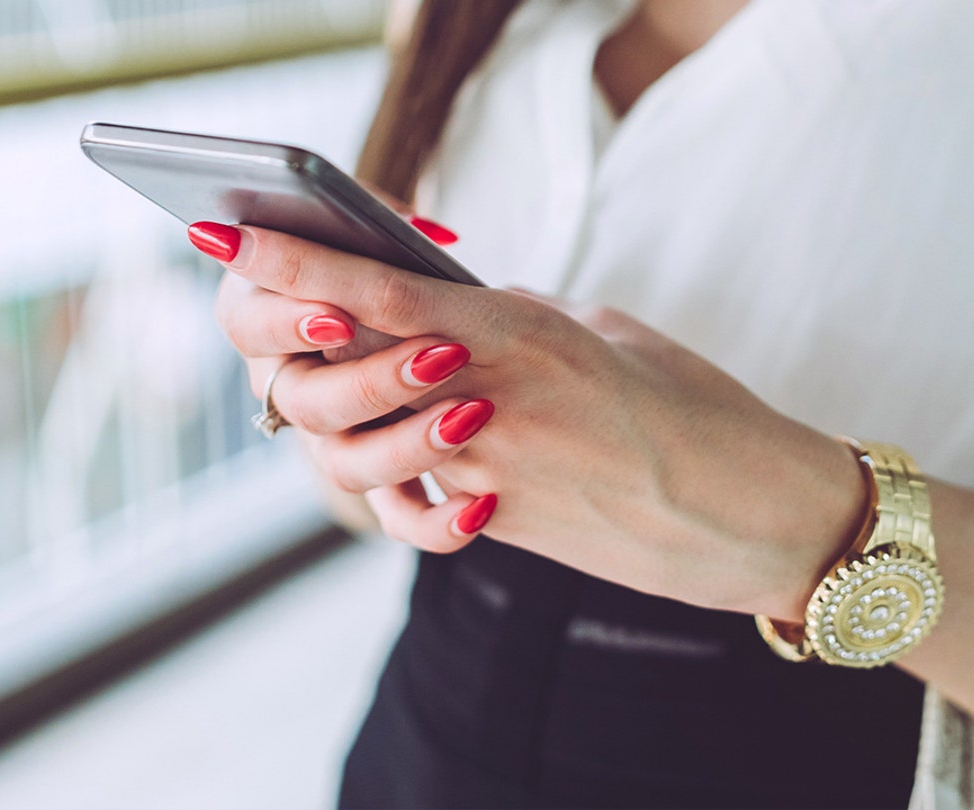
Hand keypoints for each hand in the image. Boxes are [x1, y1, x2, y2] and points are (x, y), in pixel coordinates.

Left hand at [208, 222, 866, 618]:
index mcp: (521, 336)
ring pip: (367, 436)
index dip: (295, 266)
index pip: (378, 294)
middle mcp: (487, 404)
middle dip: (301, 339)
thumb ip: (522, 321)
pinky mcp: (499, 523)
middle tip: (282, 314)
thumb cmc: (694, 407)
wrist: (746, 514)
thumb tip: (465, 318)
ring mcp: (485, 471)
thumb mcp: (608, 334)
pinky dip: (412, 474)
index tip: (227, 242)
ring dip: (357, 409)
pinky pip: (418, 494)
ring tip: (382, 390)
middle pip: (349, 365)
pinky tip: (446, 456)